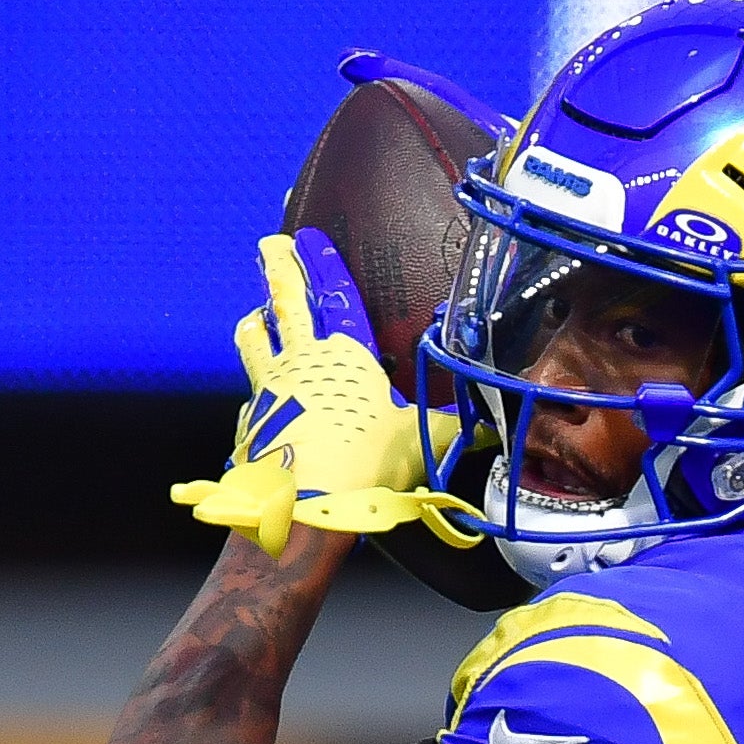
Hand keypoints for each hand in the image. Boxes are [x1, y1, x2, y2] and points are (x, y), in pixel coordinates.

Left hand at [172, 231, 425, 555]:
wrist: (303, 504)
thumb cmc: (366, 462)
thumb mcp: (417, 441)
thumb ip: (446, 430)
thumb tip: (493, 429)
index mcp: (345, 355)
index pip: (335, 298)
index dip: (323, 267)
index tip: (308, 239)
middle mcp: (301, 362)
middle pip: (285, 303)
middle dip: (278, 269)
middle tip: (270, 245)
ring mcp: (269, 389)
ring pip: (256, 341)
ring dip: (256, 322)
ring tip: (254, 315)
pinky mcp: (251, 422)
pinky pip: (251, 396)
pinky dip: (255, 394)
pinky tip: (259, 402)